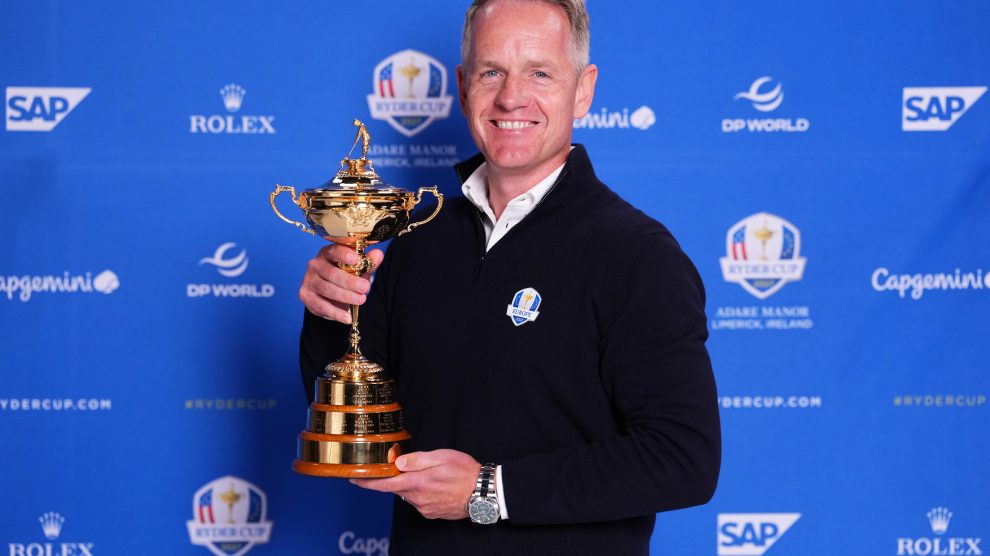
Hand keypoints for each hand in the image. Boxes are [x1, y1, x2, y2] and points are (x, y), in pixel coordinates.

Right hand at [298, 244, 384, 322]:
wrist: (332, 292)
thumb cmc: (346, 274)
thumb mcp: (359, 268)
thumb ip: (368, 262)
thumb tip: (378, 254)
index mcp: (328, 253)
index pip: (334, 251)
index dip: (344, 254)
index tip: (356, 259)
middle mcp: (315, 264)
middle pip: (331, 273)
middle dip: (349, 282)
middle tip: (364, 288)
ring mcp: (309, 280)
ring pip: (326, 289)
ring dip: (345, 296)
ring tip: (360, 300)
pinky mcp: (305, 295)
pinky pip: (320, 305)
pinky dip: (335, 313)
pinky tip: (347, 318)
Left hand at [351, 450, 480, 519]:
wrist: (484, 493)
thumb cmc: (465, 471)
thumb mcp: (442, 456)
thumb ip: (418, 460)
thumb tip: (398, 462)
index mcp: (417, 482)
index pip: (384, 484)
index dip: (367, 483)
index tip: (353, 479)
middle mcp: (417, 498)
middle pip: (396, 488)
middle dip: (394, 478)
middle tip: (401, 465)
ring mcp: (424, 508)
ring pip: (409, 494)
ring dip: (412, 484)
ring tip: (430, 474)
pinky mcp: (432, 513)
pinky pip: (419, 501)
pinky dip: (421, 492)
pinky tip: (436, 485)